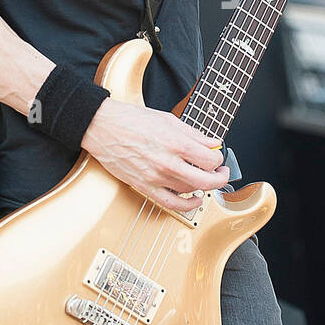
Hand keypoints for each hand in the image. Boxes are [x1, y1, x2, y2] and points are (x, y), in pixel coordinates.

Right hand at [81, 98, 229, 215]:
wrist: (102, 127)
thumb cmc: (131, 120)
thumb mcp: (168, 119)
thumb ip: (194, 134)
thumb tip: (213, 143)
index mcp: (175, 142)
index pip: (210, 159)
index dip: (219, 159)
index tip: (217, 157)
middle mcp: (168, 162)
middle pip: (206, 180)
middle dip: (220, 178)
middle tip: (222, 172)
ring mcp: (156, 177)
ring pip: (190, 191)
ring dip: (204, 187)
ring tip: (206, 180)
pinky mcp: (144, 187)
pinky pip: (171, 204)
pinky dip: (187, 205)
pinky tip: (194, 199)